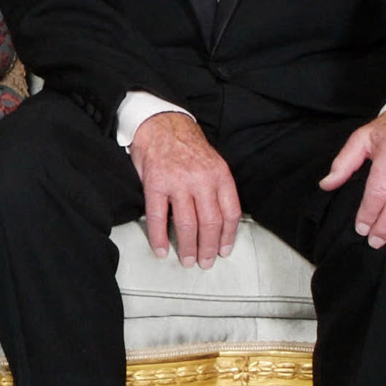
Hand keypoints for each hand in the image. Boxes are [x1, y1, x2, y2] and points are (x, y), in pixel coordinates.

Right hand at [127, 112, 239, 267]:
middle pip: (210, 223)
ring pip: (187, 224)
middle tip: (206, 262)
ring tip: (187, 260)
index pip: (231, 213)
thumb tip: (221, 221)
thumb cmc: (185, 145)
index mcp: (219, 174)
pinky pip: (158, 217)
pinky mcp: (155, 184)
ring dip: (188, 247)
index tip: (225, 251)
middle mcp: (201, 179)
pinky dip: (159, 237)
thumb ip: (217, 187)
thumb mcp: (212, 162)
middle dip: (209, 248)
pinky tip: (161, 249)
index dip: (229, 236)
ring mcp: (177, 182)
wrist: (159, 122)